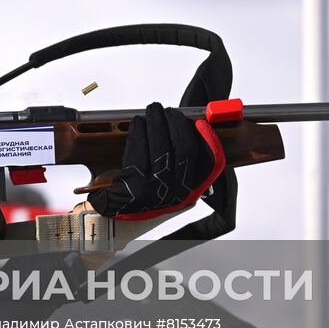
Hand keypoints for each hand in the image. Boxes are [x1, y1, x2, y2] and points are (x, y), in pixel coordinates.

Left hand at [87, 102, 225, 220]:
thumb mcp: (170, 187)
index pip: (206, 162)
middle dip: (175, 124)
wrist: (121, 217)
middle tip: (168, 111)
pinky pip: (139, 151)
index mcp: (189, 189)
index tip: (200, 123)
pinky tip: (138, 123)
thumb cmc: (146, 195)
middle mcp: (176, 191)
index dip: (207, 140)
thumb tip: (184, 130)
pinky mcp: (136, 185)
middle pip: (182, 149)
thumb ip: (181, 166)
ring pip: (160, 147)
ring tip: (152, 111)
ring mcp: (157, 189)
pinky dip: (139, 133)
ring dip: (156, 123)